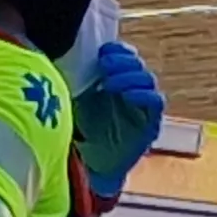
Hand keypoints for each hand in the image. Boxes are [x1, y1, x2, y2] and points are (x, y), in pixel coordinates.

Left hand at [71, 42, 167, 201]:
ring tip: (109, 82)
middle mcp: (132, 89)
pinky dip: (143, 95)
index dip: (117, 51)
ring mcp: (143, 106)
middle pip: (137, 65)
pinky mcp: (151, 122)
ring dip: (130, 76)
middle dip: (122, 61)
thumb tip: (61, 53)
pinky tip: (127, 95)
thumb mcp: (76, 99)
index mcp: (116, 79)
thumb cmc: (82, 130)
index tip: (102, 52)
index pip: (124, 56)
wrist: (92, 166)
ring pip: (147, 80)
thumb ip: (77, 78)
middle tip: (104, 63)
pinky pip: (155, 102)